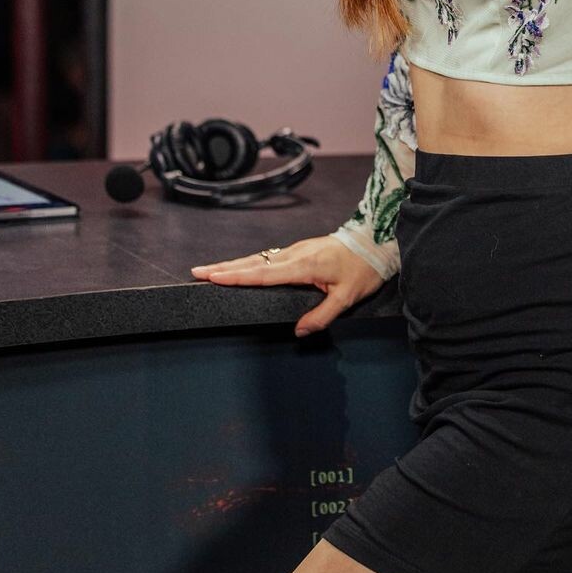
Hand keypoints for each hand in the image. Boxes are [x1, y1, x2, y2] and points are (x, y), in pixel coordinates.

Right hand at [191, 236, 386, 336]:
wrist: (374, 241)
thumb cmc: (363, 269)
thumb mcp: (348, 297)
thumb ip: (322, 315)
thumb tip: (299, 330)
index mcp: (304, 265)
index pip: (263, 274)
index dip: (237, 277)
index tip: (213, 277)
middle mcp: (295, 255)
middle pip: (253, 263)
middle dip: (224, 268)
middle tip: (197, 272)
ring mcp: (296, 250)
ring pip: (258, 258)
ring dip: (233, 264)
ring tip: (210, 270)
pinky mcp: (299, 250)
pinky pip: (268, 258)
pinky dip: (249, 263)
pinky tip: (240, 269)